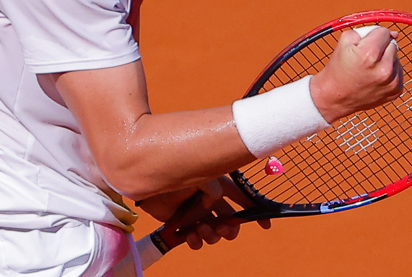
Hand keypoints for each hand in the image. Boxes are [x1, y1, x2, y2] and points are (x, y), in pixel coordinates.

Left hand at [138, 177, 271, 249]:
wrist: (146, 181)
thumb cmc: (173, 170)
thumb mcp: (201, 173)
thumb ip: (215, 187)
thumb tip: (217, 203)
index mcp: (218, 184)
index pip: (242, 197)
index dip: (255, 210)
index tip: (266, 224)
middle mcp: (209, 200)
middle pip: (231, 221)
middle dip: (230, 228)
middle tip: (222, 228)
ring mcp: (196, 213)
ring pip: (215, 232)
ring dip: (212, 235)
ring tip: (202, 230)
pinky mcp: (182, 224)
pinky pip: (196, 239)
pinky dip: (196, 241)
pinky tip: (190, 236)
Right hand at [310, 26, 403, 122]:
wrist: (335, 97)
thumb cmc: (338, 68)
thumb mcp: (345, 41)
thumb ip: (368, 30)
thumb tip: (395, 34)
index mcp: (370, 54)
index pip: (384, 32)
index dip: (372, 35)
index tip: (364, 45)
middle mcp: (384, 69)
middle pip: (392, 44)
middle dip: (380, 47)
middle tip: (365, 58)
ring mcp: (392, 82)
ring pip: (396, 58)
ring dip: (386, 60)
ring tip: (369, 69)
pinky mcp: (396, 91)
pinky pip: (398, 71)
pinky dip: (389, 72)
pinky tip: (375, 77)